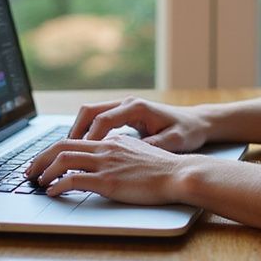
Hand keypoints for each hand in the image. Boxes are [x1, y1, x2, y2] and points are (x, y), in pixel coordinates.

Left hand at [24, 134, 197, 204]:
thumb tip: (104, 160)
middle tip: (30, 170)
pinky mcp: (108, 180)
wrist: (180, 174)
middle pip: (63, 145)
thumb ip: (119, 153)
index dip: (54, 149)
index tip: (45, 160)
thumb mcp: (138, 153)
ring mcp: (106, 163)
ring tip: (37, 181)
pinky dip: (58, 185)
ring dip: (45, 170)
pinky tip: (53, 192)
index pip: (75, 139)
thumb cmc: (164, 168)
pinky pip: (74, 179)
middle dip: (41, 157)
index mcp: (112, 140)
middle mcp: (106, 147)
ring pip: (64, 159)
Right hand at [68, 97, 210, 152]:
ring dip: (78, 131)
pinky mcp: (124, 114)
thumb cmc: (187, 131)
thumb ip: (153, 146)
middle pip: (89, 111)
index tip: (81, 157)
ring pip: (90, 114)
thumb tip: (134, 155)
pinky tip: (83, 150)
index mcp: (136, 108)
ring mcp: (124, 107)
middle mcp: (127, 103)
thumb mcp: (174, 141)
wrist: (198, 122)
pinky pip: (98, 119)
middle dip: (74, 132)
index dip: (89, 139)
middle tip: (63, 154)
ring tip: (68, 153)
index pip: (103, 120)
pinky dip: (87, 132)